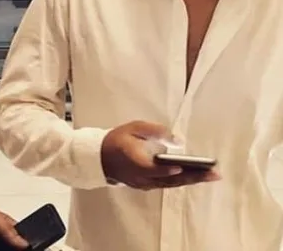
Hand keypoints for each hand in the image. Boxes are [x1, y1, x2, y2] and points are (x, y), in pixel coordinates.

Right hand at [101, 120, 220, 189]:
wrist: (99, 157)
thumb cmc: (117, 140)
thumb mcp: (133, 128)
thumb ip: (154, 131)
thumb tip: (176, 139)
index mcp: (137, 162)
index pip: (155, 168)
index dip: (169, 169)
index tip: (183, 166)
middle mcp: (143, 178)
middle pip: (171, 180)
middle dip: (194, 177)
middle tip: (215, 174)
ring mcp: (145, 184)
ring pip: (172, 184)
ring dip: (192, 180)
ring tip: (210, 175)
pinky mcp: (147, 185)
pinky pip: (167, 185)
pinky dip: (181, 181)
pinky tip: (193, 176)